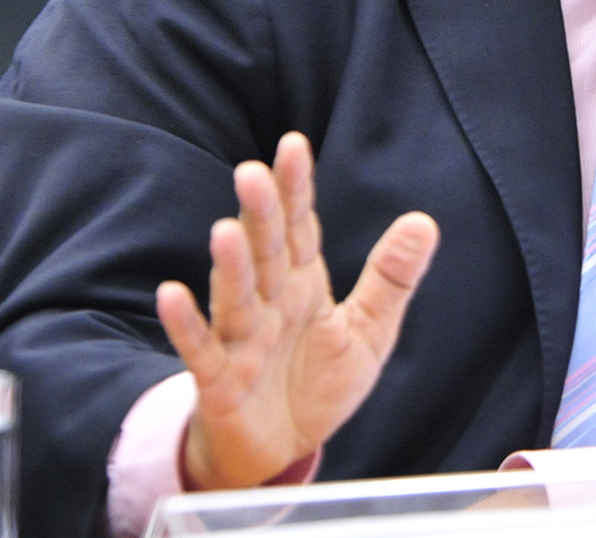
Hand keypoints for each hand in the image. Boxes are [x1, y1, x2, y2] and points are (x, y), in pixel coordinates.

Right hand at [156, 131, 439, 490]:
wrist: (282, 449)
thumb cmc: (318, 383)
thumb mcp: (368, 330)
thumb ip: (390, 277)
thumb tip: (423, 221)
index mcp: (303, 282)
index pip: (299, 227)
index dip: (296, 189)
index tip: (293, 145)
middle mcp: (268, 301)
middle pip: (264, 252)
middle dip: (260, 215)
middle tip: (252, 172)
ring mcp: (241, 338)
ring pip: (234, 295)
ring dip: (229, 265)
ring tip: (224, 230)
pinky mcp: (220, 379)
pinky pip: (200, 350)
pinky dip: (186, 325)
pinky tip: (172, 295)